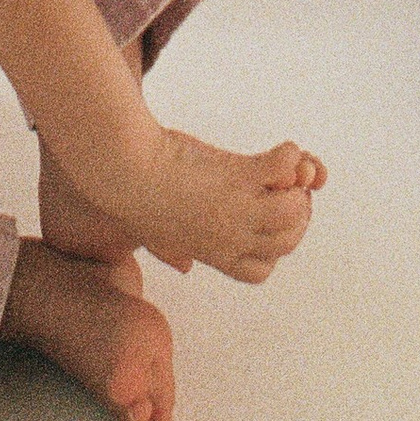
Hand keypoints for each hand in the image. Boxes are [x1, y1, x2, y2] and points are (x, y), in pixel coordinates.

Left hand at [112, 125, 325, 284]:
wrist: (122, 169)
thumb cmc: (132, 195)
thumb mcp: (153, 234)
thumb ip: (171, 252)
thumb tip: (184, 267)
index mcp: (213, 254)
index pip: (261, 270)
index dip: (271, 245)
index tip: (265, 218)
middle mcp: (231, 239)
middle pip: (287, 242)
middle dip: (295, 214)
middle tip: (286, 186)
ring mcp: (237, 211)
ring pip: (293, 211)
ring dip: (297, 187)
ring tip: (284, 169)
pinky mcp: (238, 178)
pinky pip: (285, 171)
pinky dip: (290, 157)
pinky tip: (280, 149)